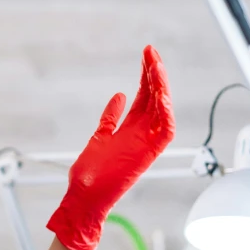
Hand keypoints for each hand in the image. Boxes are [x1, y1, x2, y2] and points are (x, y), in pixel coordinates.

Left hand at [46, 45, 174, 249]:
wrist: (84, 199)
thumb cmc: (90, 175)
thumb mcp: (99, 137)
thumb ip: (110, 118)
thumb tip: (118, 96)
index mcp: (130, 129)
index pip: (144, 96)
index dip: (146, 76)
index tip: (146, 55)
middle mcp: (141, 134)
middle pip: (153, 98)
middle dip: (154, 73)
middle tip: (151, 51)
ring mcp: (144, 144)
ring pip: (162, 110)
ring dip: (161, 87)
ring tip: (156, 65)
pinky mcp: (146, 156)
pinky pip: (165, 132)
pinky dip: (166, 114)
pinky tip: (161, 94)